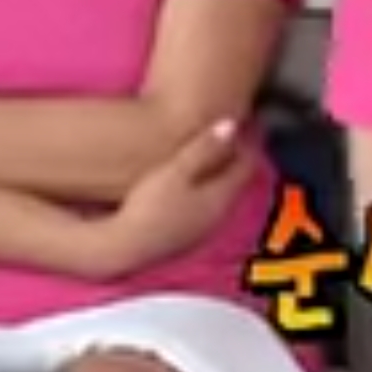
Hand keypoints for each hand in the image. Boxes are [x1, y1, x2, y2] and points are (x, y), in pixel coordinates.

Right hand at [95, 120, 254, 278]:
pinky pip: (204, 208)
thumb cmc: (148, 207)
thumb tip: (231, 123)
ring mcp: (201, 230)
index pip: (246, 165)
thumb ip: (204, 148)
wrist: (122, 249)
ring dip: (219, 175)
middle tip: (231, 135)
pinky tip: (189, 185)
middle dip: (234, 157)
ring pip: (219, 195)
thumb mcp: (175, 172)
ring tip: (210, 155)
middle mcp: (217, 216)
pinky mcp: (185, 238)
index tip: (247, 122)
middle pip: (235, 180)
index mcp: (220, 198)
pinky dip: (204, 190)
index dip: (248, 142)